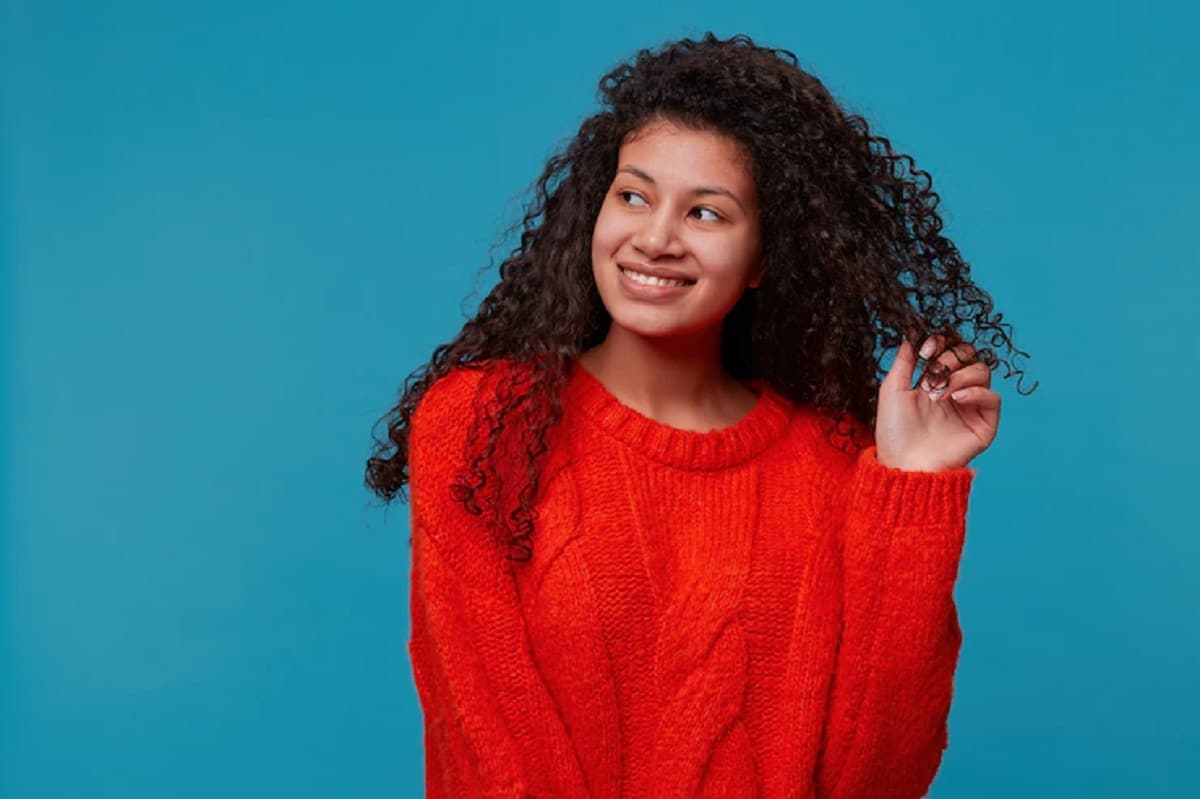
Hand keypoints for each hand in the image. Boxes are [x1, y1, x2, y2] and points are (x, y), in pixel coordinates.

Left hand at [873, 331, 1000, 471]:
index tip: (927, 348)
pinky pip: (993, 398)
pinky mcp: (984, 424)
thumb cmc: (894, 431)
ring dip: (960, 375)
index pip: (950, 349)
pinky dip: (976, 392)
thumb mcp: (892, 390)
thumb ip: (904, 360)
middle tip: (933, 372)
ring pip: (983, 372)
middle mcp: (955, 390)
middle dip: (951, 357)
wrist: (903, 464)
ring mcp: (971, 407)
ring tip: (939, 392)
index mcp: (934, 380)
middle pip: (969, 356)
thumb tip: (911, 332)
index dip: (942, 342)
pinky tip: (956, 398)